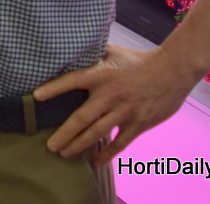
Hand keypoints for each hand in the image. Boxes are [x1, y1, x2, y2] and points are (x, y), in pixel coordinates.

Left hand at [35, 43, 199, 163]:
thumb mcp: (111, 52)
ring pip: (98, 133)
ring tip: (63, 154)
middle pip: (82, 118)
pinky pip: (120, 142)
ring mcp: (125, 111)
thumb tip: (68, 49)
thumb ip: (91, 54)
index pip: (72, 80)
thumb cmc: (138, 60)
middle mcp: (110, 95)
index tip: (36, 96)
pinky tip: (95, 161)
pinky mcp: (139, 123)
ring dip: (79, 145)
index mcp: (101, 74)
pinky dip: (107, 153)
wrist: (173, 70)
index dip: (54, 88)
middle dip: (64, 134)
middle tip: (49, 146)